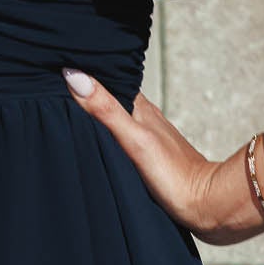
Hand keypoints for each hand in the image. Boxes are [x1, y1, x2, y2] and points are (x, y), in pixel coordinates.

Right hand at [60, 69, 263, 245]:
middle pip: (110, 97)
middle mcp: (144, 117)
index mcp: (140, 107)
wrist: (207, 205)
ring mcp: (148, 137)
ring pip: (116, 117)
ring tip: (67, 105)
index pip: (108, 78)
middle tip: (56, 82)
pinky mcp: (149, 157)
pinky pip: (121, 137)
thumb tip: (74, 75)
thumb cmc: (174, 175)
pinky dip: (106, 134)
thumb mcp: (134, 139)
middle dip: (88, 89)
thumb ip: (105, 110)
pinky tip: (96, 140)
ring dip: (96, 112)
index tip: (58, 59)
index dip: (86, 70)